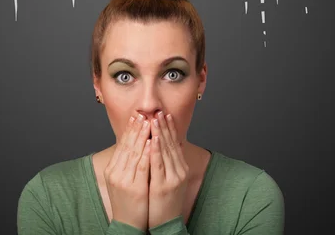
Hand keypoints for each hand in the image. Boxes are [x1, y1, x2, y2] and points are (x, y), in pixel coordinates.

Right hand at [104, 114, 151, 231]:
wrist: (126, 226)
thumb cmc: (127, 203)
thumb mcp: (121, 181)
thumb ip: (125, 164)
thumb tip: (133, 145)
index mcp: (112, 170)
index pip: (122, 145)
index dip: (130, 130)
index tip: (136, 117)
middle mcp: (116, 173)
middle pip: (127, 145)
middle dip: (136, 128)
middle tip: (142, 114)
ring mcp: (124, 180)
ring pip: (134, 153)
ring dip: (142, 136)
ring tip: (148, 122)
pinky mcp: (134, 188)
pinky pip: (142, 166)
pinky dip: (147, 153)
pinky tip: (152, 142)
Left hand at [148, 112, 189, 229]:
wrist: (167, 225)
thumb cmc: (165, 202)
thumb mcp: (170, 180)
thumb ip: (169, 163)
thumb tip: (167, 145)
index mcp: (181, 168)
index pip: (175, 143)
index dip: (170, 128)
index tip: (165, 114)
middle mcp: (179, 171)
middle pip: (171, 144)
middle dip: (164, 126)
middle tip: (159, 111)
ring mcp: (172, 178)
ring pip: (165, 151)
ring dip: (160, 133)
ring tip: (155, 119)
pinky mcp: (163, 186)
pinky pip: (159, 164)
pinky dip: (157, 150)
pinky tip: (154, 139)